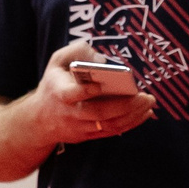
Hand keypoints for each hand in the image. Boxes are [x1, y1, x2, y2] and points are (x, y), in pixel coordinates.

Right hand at [30, 41, 156, 146]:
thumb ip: (77, 51)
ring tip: (149, 103)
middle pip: (98, 113)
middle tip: (145, 96)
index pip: (72, 94)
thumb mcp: (57, 61)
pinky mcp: (88, 135)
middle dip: (124, 105)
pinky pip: (112, 132)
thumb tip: (101, 60)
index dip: (87, 90)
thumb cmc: (54, 84)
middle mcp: (70, 113)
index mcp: (60, 92)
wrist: (39, 120)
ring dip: (132, 116)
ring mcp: (80, 127)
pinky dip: (130, 123)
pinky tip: (144, 113)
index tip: (103, 83)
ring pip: (108, 126)